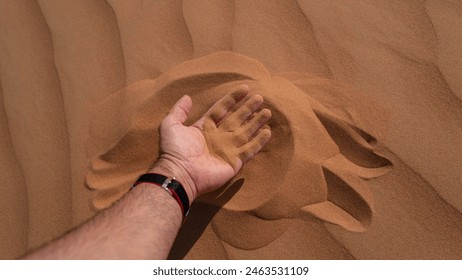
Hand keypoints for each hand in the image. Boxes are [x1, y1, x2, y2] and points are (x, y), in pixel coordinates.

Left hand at [150, 85, 271, 202]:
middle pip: (237, 119)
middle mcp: (218, 137)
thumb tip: (187, 97)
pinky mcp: (234, 162)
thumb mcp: (170, 125)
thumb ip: (179, 110)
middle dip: (248, 108)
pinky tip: (268, 132)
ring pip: (246, 132)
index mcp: (204, 127)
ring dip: (256, 123)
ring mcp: (227, 149)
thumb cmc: (174, 150)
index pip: (222, 109)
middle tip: (260, 97)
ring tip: (267, 112)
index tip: (244, 88)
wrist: (180, 173)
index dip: (233, 99)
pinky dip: (259, 142)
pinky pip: (249, 150)